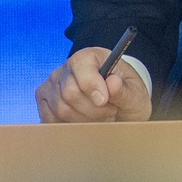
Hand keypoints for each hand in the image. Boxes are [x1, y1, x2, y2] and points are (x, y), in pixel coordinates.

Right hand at [36, 47, 151, 122]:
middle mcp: (69, 67)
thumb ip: (125, 90)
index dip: (91, 85)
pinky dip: (70, 125)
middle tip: (109, 110)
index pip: (81, 64)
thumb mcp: (136, 94)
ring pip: (61, 109)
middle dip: (93, 109)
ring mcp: (54, 84)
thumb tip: (113, 83)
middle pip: (70, 93)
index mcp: (92, 56)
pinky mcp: (45, 101)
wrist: (120, 109)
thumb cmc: (127, 97)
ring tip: (100, 115)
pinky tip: (85, 121)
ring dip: (84, 119)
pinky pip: (50, 119)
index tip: (105, 100)